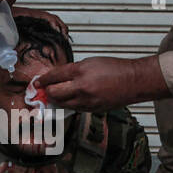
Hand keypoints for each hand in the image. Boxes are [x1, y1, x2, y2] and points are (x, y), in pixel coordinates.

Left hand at [36, 55, 170, 110]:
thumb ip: (74, 70)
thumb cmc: (116, 69)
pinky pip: (75, 109)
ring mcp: (87, 101)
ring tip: (55, 96)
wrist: (134, 81)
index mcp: (81, 71)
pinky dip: (69, 104)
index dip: (44, 79)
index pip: (55, 76)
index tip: (38, 82)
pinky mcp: (93, 110)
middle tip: (45, 90)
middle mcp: (82, 87)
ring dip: (57, 100)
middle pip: (55, 93)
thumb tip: (60, 77)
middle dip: (47, 92)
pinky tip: (69, 100)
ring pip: (63, 104)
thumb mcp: (91, 62)